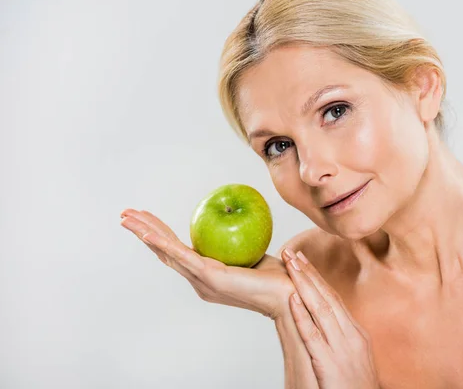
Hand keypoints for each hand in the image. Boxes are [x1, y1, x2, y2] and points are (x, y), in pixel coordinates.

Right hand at [120, 208, 294, 318]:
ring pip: (167, 252)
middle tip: (125, 214)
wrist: (290, 295)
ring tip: (127, 218)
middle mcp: (199, 280)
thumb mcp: (253, 252)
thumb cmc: (278, 276)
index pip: (177, 252)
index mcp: (206, 275)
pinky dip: (162, 243)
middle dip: (144, 232)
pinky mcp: (210, 277)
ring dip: (145, 233)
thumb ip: (239, 241)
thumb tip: (236, 218)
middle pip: (165, 252)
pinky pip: (181, 256)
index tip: (146, 219)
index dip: (159, 236)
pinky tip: (147, 232)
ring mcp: (202, 280)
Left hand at [281, 249, 379, 388]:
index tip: (304, 260)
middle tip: (292, 252)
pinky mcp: (329, 364)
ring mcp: (341, 349)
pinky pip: (313, 336)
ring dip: (303, 284)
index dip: (318, 278)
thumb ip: (340, 340)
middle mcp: (351, 336)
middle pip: (328, 297)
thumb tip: (324, 325)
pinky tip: (292, 299)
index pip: (334, 298)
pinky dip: (302, 316)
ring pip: (320, 309)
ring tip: (290, 265)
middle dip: (308, 273)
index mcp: (356, 334)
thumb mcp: (353, 358)